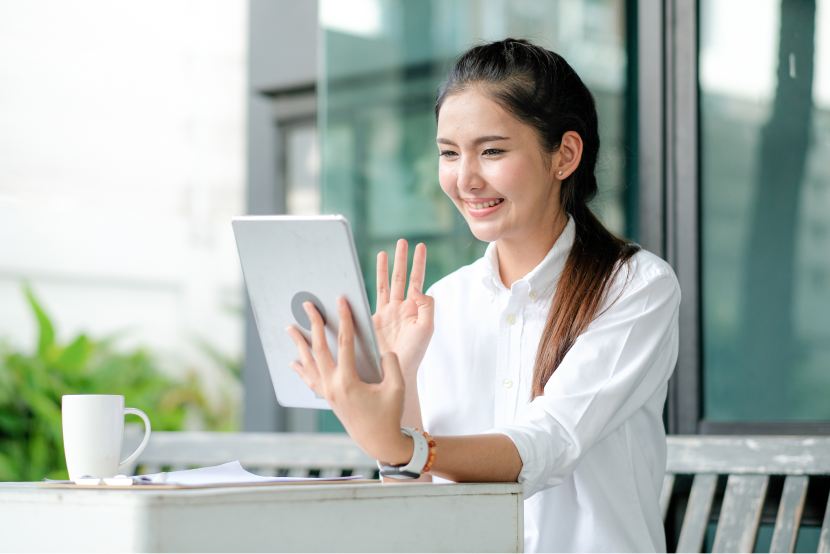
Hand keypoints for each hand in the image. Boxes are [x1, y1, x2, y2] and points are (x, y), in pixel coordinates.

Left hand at [286, 298, 413, 463]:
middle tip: (308, 306)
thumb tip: (380, 350)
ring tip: (290, 328)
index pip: (345, 343)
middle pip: (319, 348)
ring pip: (308, 364)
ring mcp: (327, 393)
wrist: (379, 441)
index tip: (340, 301)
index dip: (344, 319)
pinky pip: (309, 381)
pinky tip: (293, 362)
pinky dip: (300, 370)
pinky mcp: (328, 399)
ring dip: (299, 344)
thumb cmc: (389, 415)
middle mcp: (333, 386)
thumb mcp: (397, 387)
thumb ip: (391, 363)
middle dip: (313, 324)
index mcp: (349, 381)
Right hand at [373, 240, 433, 379]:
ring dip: (385, 268)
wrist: (395, 371)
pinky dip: (367, 285)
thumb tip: (417, 287)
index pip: (417, 280)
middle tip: (402, 241)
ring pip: (385, 284)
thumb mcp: (426, 328)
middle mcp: (400, 308)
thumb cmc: (413, 353)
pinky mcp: (371, 319)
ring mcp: (385, 313)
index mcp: (414, 309)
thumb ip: (425, 306)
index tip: (420, 246)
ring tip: (384, 252)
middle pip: (401, 277)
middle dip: (401, 259)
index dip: (418, 263)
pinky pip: (370, 297)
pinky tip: (362, 274)